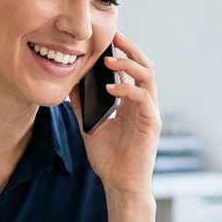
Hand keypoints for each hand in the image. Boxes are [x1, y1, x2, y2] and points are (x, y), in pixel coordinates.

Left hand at [70, 33, 159, 221]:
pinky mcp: (151, 124)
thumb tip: (70, 85)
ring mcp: (149, 113)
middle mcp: (143, 104)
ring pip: (148, 77)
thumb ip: (82, 106)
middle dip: (130, 49)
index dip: (123, 52)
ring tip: (109, 59)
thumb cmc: (109, 159)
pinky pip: (144, 98)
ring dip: (129, 64)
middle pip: (144, 66)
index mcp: (131, 102)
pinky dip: (128, 89)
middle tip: (114, 37)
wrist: (119, 184)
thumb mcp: (89, 126)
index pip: (132, 69)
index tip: (107, 39)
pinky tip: (111, 88)